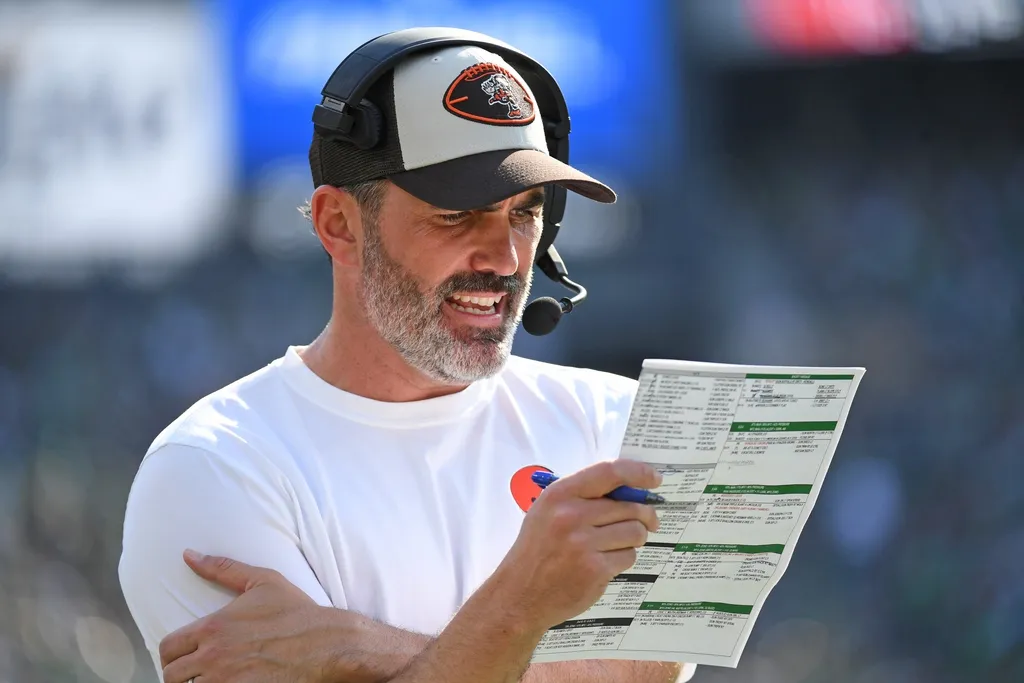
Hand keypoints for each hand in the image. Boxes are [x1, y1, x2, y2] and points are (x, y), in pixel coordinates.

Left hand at [160, 551, 424, 682]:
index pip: (167, 649)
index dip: (172, 654)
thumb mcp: (262, 582)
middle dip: (181, 675)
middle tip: (197, 673)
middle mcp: (214, 657)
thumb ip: (222, 568)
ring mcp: (227, 682)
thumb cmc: (296, 612)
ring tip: (212, 680)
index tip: (185, 656)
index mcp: (213, 627)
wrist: (327, 643)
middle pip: (172, 677)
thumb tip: (188, 555)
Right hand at [491, 460, 661, 629]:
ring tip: (617, 544)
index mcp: (560, 494)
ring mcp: (584, 544)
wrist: (520, 593)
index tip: (654, 479)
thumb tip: (633, 490)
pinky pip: (628, 557)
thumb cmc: (538, 548)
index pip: (610, 472)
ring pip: (635, 532)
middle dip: (645, 515)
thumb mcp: (548, 510)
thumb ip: (584, 496)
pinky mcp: (595, 569)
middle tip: (649, 522)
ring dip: (634, 539)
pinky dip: (623, 559)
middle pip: (631, 507)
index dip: (639, 473)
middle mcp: (572, 515)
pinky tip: (604, 562)